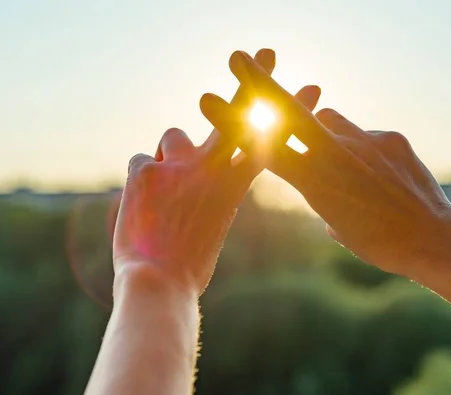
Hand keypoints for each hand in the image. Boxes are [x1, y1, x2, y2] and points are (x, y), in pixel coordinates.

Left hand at [113, 49, 320, 295]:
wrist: (159, 285)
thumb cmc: (191, 265)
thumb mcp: (214, 225)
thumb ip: (211, 192)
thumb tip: (197, 176)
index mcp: (236, 184)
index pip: (269, 138)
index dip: (290, 112)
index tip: (310, 90)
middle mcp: (212, 165)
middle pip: (235, 111)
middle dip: (253, 81)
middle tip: (264, 53)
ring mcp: (179, 164)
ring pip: (174, 135)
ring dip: (170, 154)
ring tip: (164, 187)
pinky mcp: (145, 170)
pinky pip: (140, 162)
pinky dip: (140, 180)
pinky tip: (139, 207)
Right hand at [200, 51, 450, 278]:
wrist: (435, 238)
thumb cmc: (380, 244)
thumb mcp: (338, 226)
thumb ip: (322, 198)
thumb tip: (323, 186)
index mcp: (314, 183)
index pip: (265, 146)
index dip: (235, 122)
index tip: (211, 100)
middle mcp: (335, 154)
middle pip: (290, 111)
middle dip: (261, 84)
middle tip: (240, 59)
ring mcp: (364, 140)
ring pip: (329, 120)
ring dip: (323, 130)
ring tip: (339, 161)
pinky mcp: (390, 137)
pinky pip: (363, 134)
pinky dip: (360, 148)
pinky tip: (378, 175)